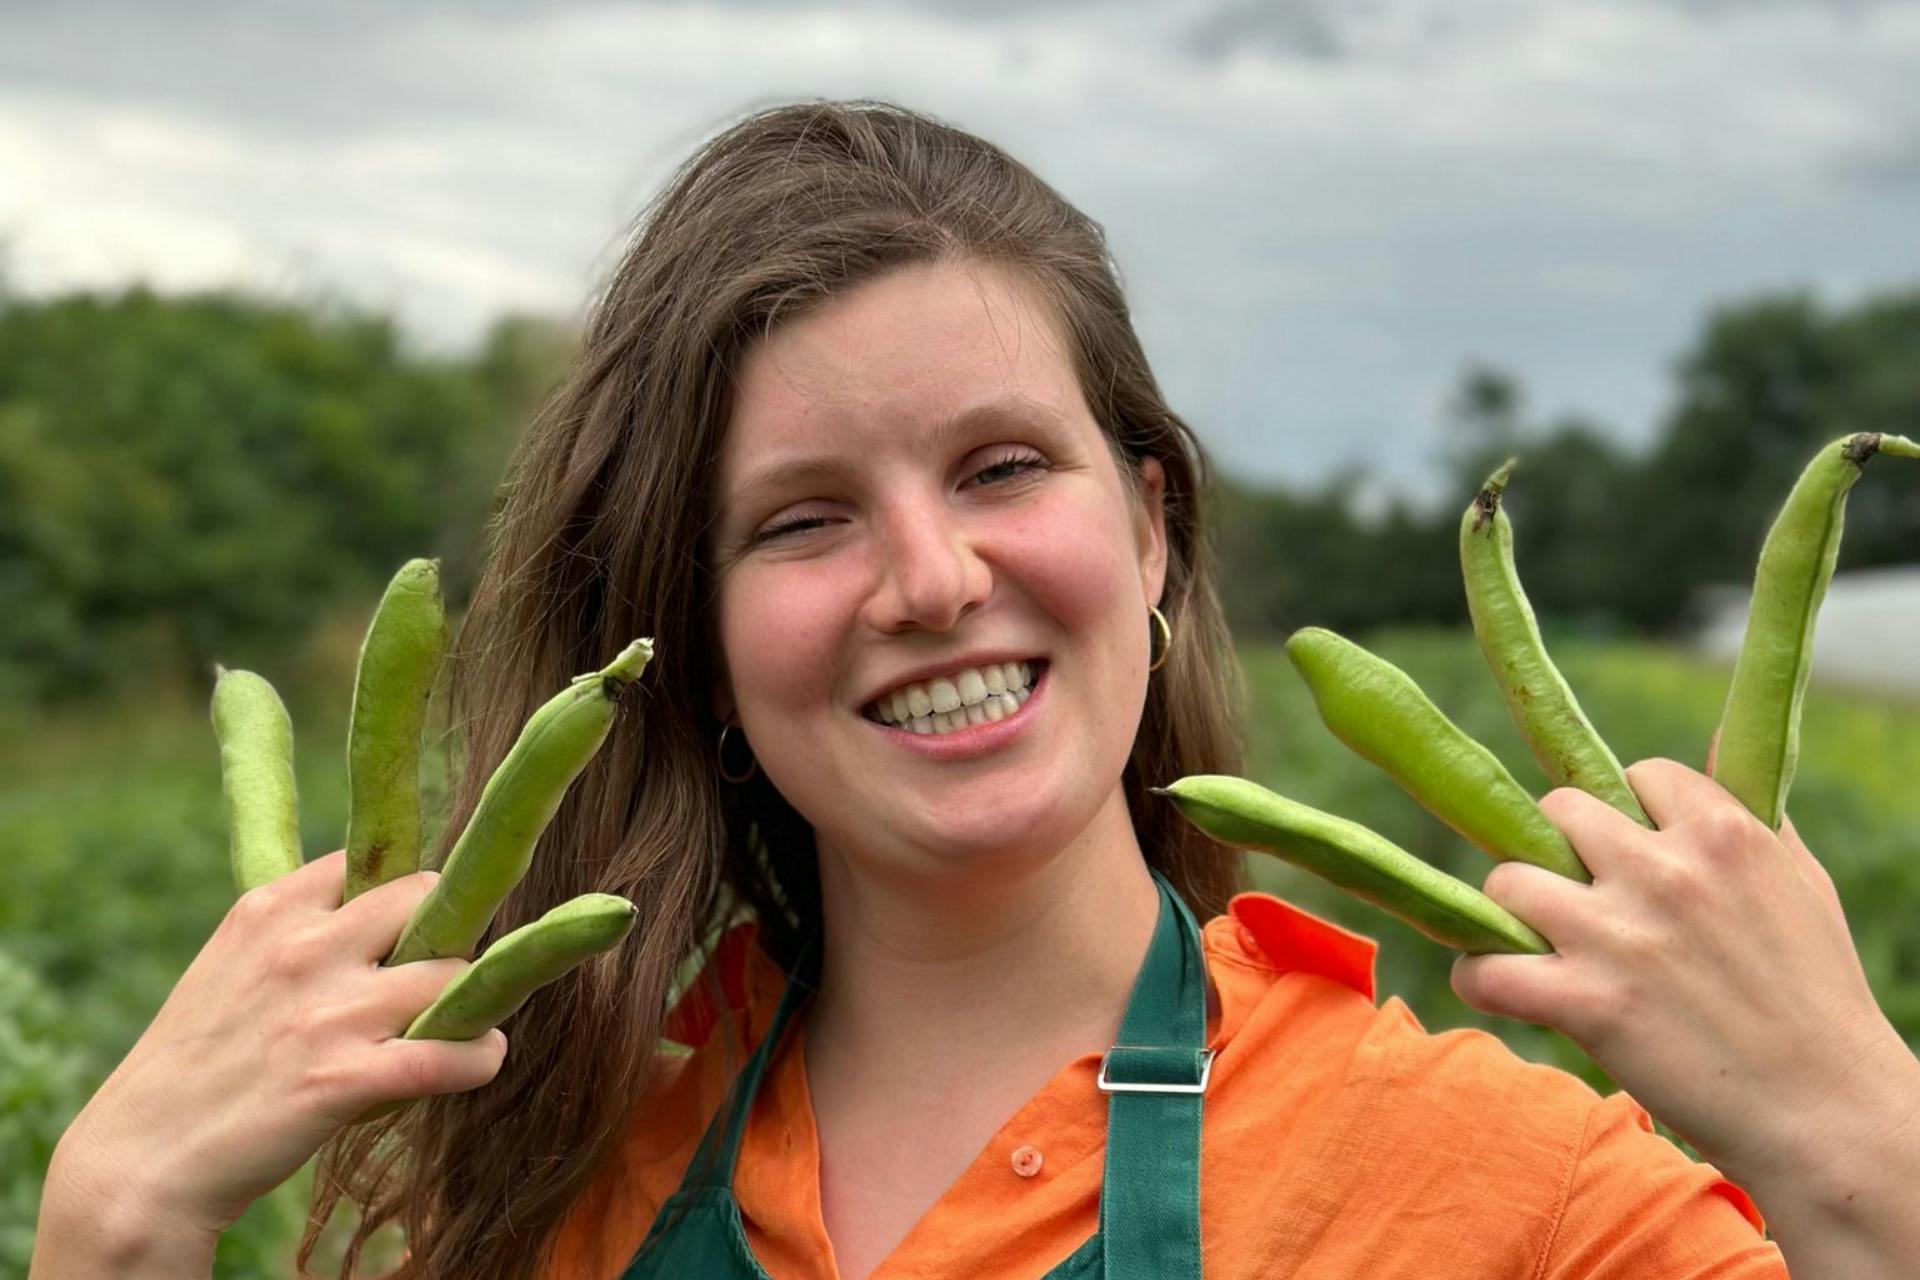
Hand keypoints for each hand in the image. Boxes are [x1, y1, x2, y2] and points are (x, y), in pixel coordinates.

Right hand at [51, 851, 507, 1240]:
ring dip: (468, 1000)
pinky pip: (449, 1053)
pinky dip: (479, 1057)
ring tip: (465, 1022)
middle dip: (444, 935)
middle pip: (426, 900)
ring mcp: (324, 1012)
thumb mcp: (231, 968)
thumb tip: (379, 911)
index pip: (372, 863)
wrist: (139, 1162)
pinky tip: (481, 1058)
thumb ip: (297, 933)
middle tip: (442, 975)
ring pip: (451, 973)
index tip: (413, 926)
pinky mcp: (342, 1078)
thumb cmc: (196, 1066)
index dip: (402, 897)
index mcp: (269, 910)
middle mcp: (300, 948)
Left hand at [1449, 748, 1907, 1191]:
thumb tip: (1710, 742)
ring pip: (1507, 881)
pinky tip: (1497, 989)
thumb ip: (1753, 813)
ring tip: (1534, 942)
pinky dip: (1479, 980)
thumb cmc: (1820, 999)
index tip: (1628, 853)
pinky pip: (1485, 970)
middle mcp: (1665, 871)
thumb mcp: (1802, 884)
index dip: (1625, 813)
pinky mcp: (1587, 1002)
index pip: (1634, 777)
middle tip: (1572, 896)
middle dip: (1559, 849)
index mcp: (1723, 834)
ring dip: (1510, 912)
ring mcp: (1619, 935)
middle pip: (1556, 813)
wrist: (1828, 1112)